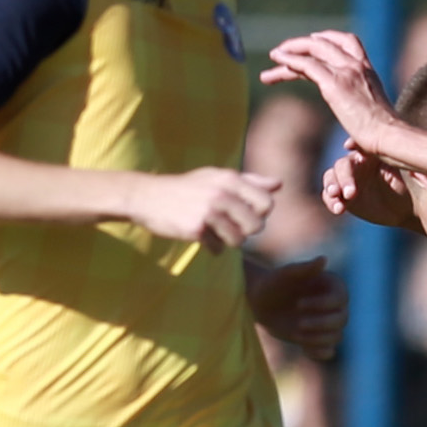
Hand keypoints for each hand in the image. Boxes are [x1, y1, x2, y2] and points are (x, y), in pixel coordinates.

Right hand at [129, 167, 280, 248]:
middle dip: (245, 230)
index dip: (259, 213)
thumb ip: (249, 182)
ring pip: (239, 240)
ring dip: (228, 240)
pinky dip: (211, 246)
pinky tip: (199, 235)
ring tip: (214, 231)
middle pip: (256, 226)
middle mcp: (222, 193)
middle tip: (228, 225)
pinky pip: (218, 248)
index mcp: (230, 178)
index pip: (267, 203)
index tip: (243, 213)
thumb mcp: (216, 178)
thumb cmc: (187, 188)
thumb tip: (279, 184)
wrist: (147, 196)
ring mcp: (208, 211)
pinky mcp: (196, 228)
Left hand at [245, 255, 346, 361]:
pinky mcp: (318, 339)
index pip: (341, 299)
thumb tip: (323, 259)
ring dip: (317, 339)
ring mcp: (327, 324)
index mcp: (331, 287)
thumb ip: (304, 269)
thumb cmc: (271, 284)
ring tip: (296, 334)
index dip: (322, 304)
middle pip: (342, 320)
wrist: (260, 303)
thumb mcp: (285, 275)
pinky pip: (328, 352)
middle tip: (298, 324)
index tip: (298, 303)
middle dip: (321, 324)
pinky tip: (303, 348)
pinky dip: (318, 352)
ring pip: (336, 337)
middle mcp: (334, 306)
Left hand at [262, 32, 398, 145]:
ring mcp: (346, 72)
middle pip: (325, 42)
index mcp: (368, 71)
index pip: (348, 42)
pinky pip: (307, 64)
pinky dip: (290, 60)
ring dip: (291, 51)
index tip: (311, 43)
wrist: (390, 136)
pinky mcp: (334, 83)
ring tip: (274, 56)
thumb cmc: (386, 137)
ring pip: (312, 49)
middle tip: (283, 52)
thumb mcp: (371, 124)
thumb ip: (358, 130)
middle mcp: (357, 66)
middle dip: (302, 45)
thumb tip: (349, 145)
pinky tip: (277, 60)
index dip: (327, 39)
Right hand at [321, 146, 420, 229]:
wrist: (400, 211)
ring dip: (331, 186)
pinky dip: (331, 202)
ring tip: (336, 196)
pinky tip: (339, 210)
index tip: (348, 147)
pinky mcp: (340, 197)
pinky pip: (329, 197)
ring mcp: (344, 181)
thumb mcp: (395, 173)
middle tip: (351, 193)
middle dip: (343, 178)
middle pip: (341, 165)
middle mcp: (353, 165)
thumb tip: (379, 148)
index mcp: (366, 155)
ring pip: (330, 178)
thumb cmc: (401, 188)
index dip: (351, 145)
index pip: (356, 147)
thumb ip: (384, 159)